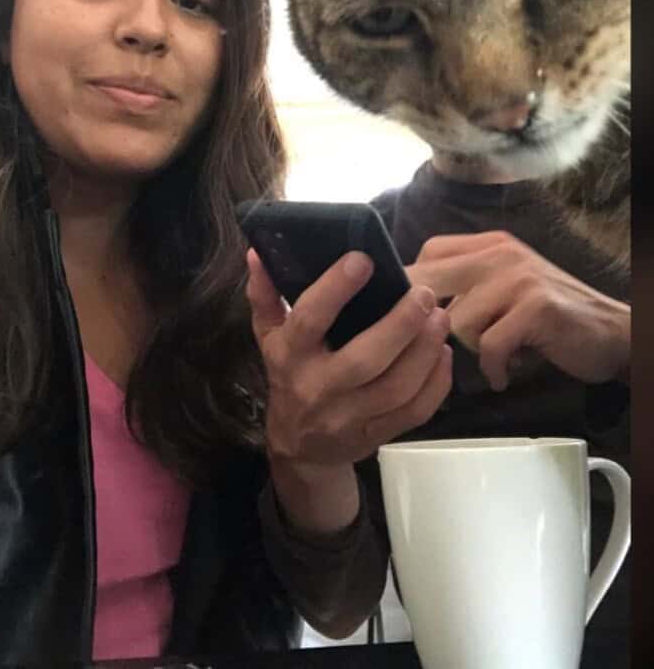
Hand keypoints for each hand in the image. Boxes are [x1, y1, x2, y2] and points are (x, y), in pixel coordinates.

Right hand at [245, 248, 451, 533]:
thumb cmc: (288, 376)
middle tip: (424, 294)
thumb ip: (264, 295)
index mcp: (290, 356)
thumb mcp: (268, 337)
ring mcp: (350, 416)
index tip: (363, 259)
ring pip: (397, 388)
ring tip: (440, 317)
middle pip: (365, 359)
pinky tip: (443, 352)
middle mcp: (319, 387)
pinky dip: (436, 381)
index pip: (310, 319)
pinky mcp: (378, 433)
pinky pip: (415, 411)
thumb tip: (257, 252)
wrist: (299, 448)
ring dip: (425, 351)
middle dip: (401, 324)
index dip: (336, 289)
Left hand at [407, 231, 629, 390]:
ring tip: (496, 354)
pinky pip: (489, 345)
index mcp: (489, 244)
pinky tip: (504, 374)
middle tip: (430, 345)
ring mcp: (518, 277)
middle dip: (423, 320)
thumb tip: (409, 303)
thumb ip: (465, 284)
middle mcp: (500, 253)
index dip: (414, 286)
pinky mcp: (535, 307)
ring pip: (457, 321)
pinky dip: (494, 368)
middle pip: (430, 281)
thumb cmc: (548, 316)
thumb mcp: (504, 285)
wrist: (611, 331)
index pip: (429, 252)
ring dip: (472, 348)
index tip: (416, 316)